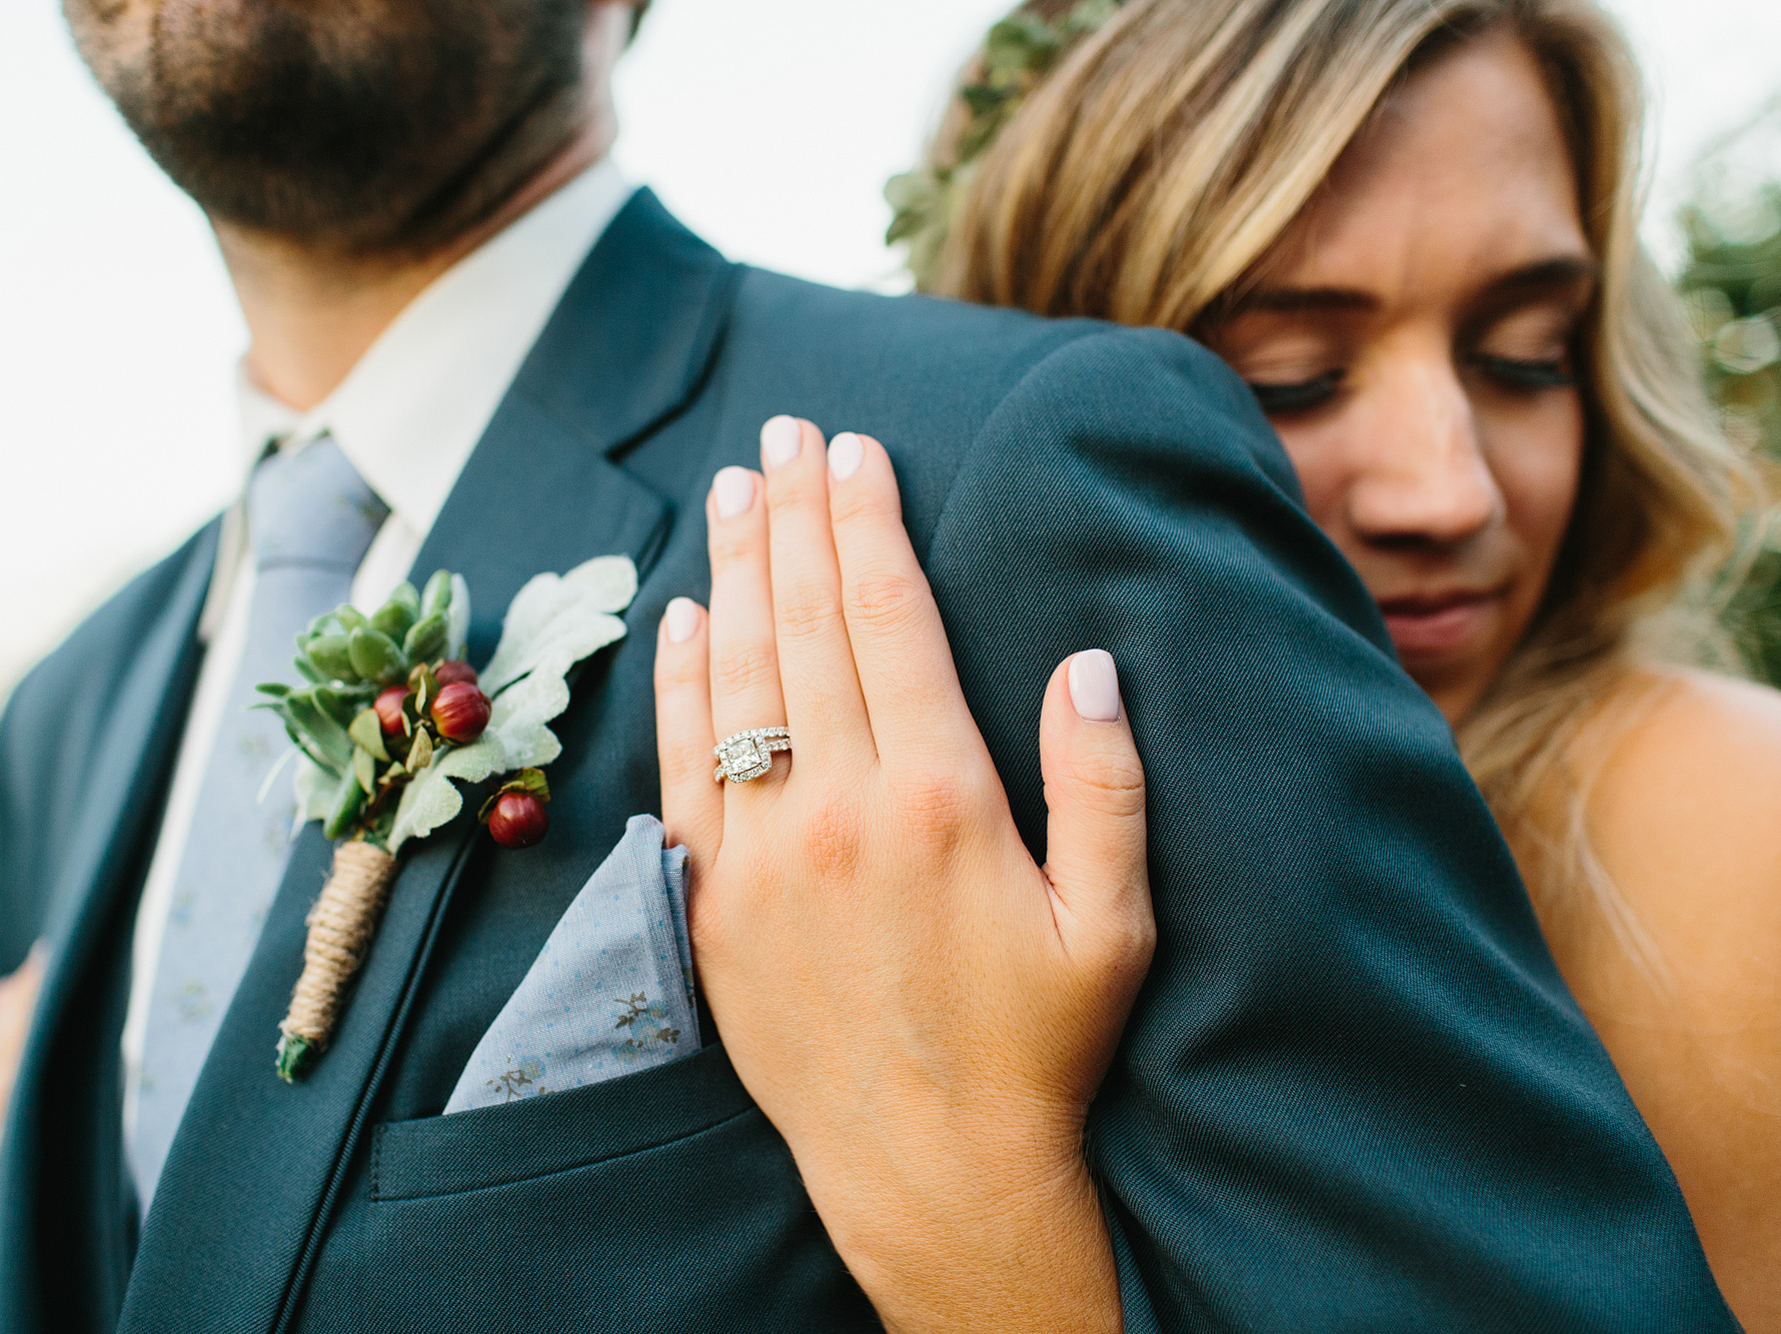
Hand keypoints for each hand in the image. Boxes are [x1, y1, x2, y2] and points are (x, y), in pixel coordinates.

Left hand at [653, 417, 1153, 1331]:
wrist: (926, 1170)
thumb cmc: (1035, 1048)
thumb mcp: (1112, 925)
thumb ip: (1107, 787)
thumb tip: (1089, 663)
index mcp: (939, 798)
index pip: (887, 619)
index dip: (867, 521)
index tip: (855, 449)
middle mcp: (836, 810)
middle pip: (802, 625)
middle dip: (793, 514)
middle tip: (786, 433)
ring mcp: (760, 854)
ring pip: (736, 677)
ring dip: (734, 571)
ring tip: (733, 489)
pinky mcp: (710, 901)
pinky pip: (682, 764)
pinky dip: (679, 681)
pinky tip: (685, 615)